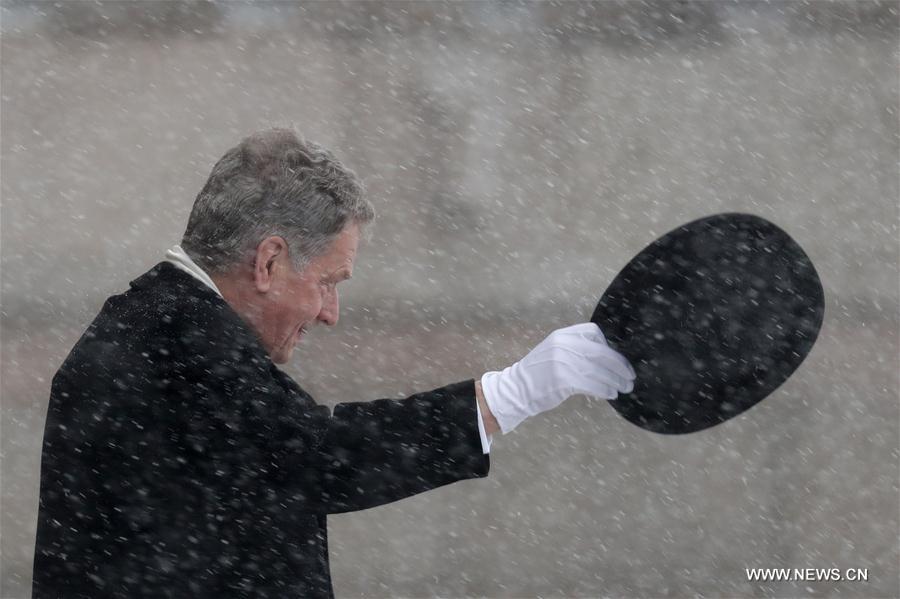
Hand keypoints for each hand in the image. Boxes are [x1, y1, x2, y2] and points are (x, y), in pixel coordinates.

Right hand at [480, 323, 635, 433]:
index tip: (617, 358)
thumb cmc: (537, 375)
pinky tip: (610, 394)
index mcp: (562, 335)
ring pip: (599, 370)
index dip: (609, 345)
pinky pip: (592, 384)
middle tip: (630, 376)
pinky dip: (605, 389)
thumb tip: (605, 359)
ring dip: (616, 380)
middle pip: (602, 352)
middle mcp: (563, 345)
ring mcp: (563, 361)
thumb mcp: (553, 352)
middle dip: (619, 365)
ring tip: (625, 388)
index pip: (594, 332)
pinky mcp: (564, 379)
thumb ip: (574, 350)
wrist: (515, 390)